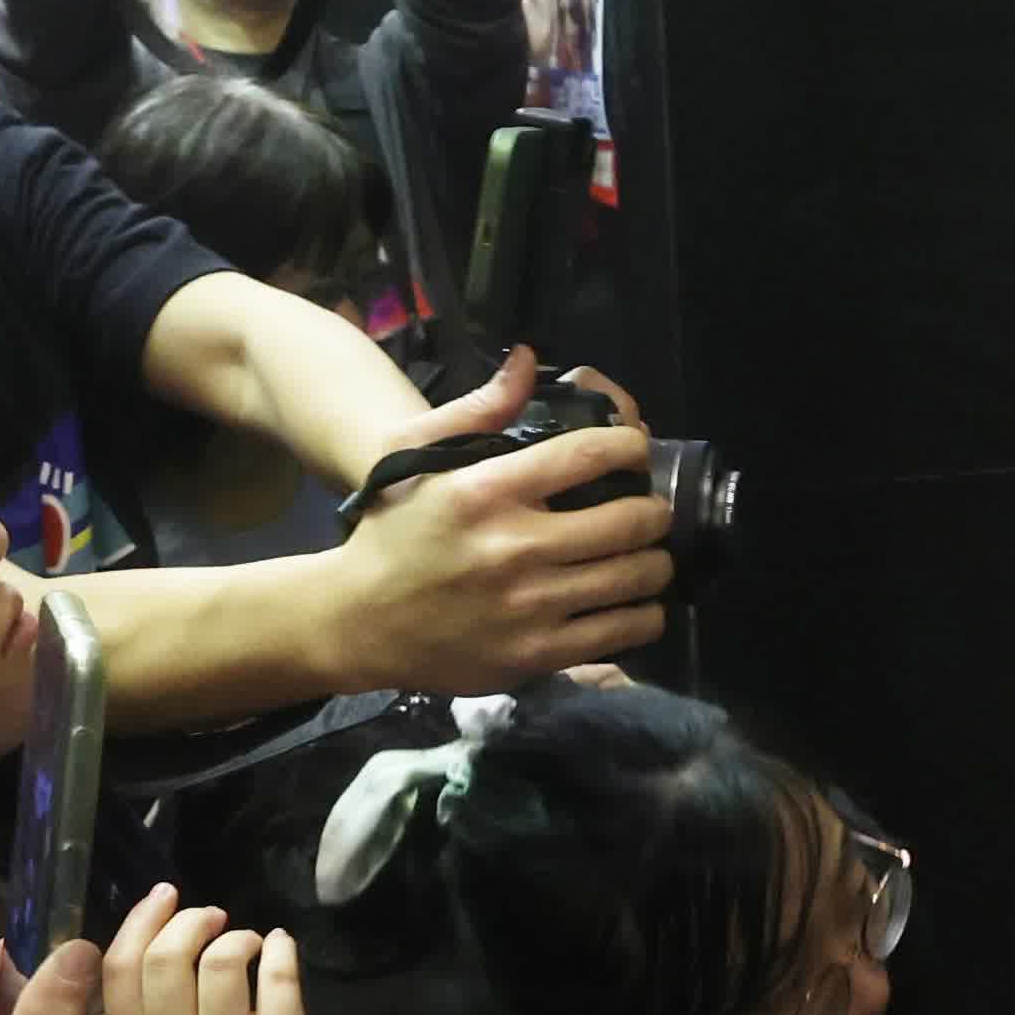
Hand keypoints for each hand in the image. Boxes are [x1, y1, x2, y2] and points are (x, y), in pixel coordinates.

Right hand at [99, 893, 357, 1014]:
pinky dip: (281, 948)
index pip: (118, 972)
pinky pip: (277, 973)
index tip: (165, 895)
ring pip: (221, 959)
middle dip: (192, 920)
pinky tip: (281, 949)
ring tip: (252, 945)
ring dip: (241, 937)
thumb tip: (156, 926)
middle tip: (215, 918)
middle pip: (165, 958)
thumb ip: (151, 1013)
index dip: (140, 922)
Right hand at [330, 354, 675, 685]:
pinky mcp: (535, 654)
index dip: (629, 447)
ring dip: (656, 564)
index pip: (586, 455)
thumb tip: (527, 359)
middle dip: (654, 510)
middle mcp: (513, 547)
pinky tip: (638, 605)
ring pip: (633, 579)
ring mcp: (528, 606)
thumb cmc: (393, 530)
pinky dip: (643, 617)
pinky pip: (618, 633)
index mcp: (485, 491)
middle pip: (628, 521)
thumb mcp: (414, 456)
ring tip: (650, 556)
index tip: (636, 450)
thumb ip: (477, 408)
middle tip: (652, 509)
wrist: (358, 621)